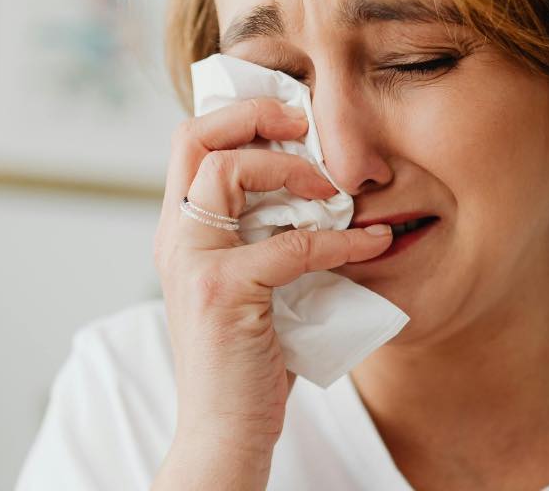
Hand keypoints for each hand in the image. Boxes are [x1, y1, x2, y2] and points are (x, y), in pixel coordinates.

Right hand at [151, 97, 392, 488]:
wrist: (226, 432)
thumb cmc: (249, 360)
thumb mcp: (253, 285)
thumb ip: (268, 237)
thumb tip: (324, 193)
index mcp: (181, 232)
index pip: (190, 141)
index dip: (239, 114)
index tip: (293, 119)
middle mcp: (176, 239)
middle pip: (195, 137)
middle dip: (256, 116)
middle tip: (307, 128)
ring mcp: (193, 263)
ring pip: (229, 171)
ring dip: (293, 169)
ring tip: (335, 193)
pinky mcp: (222, 291)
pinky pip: (290, 241)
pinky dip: (340, 240)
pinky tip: (372, 244)